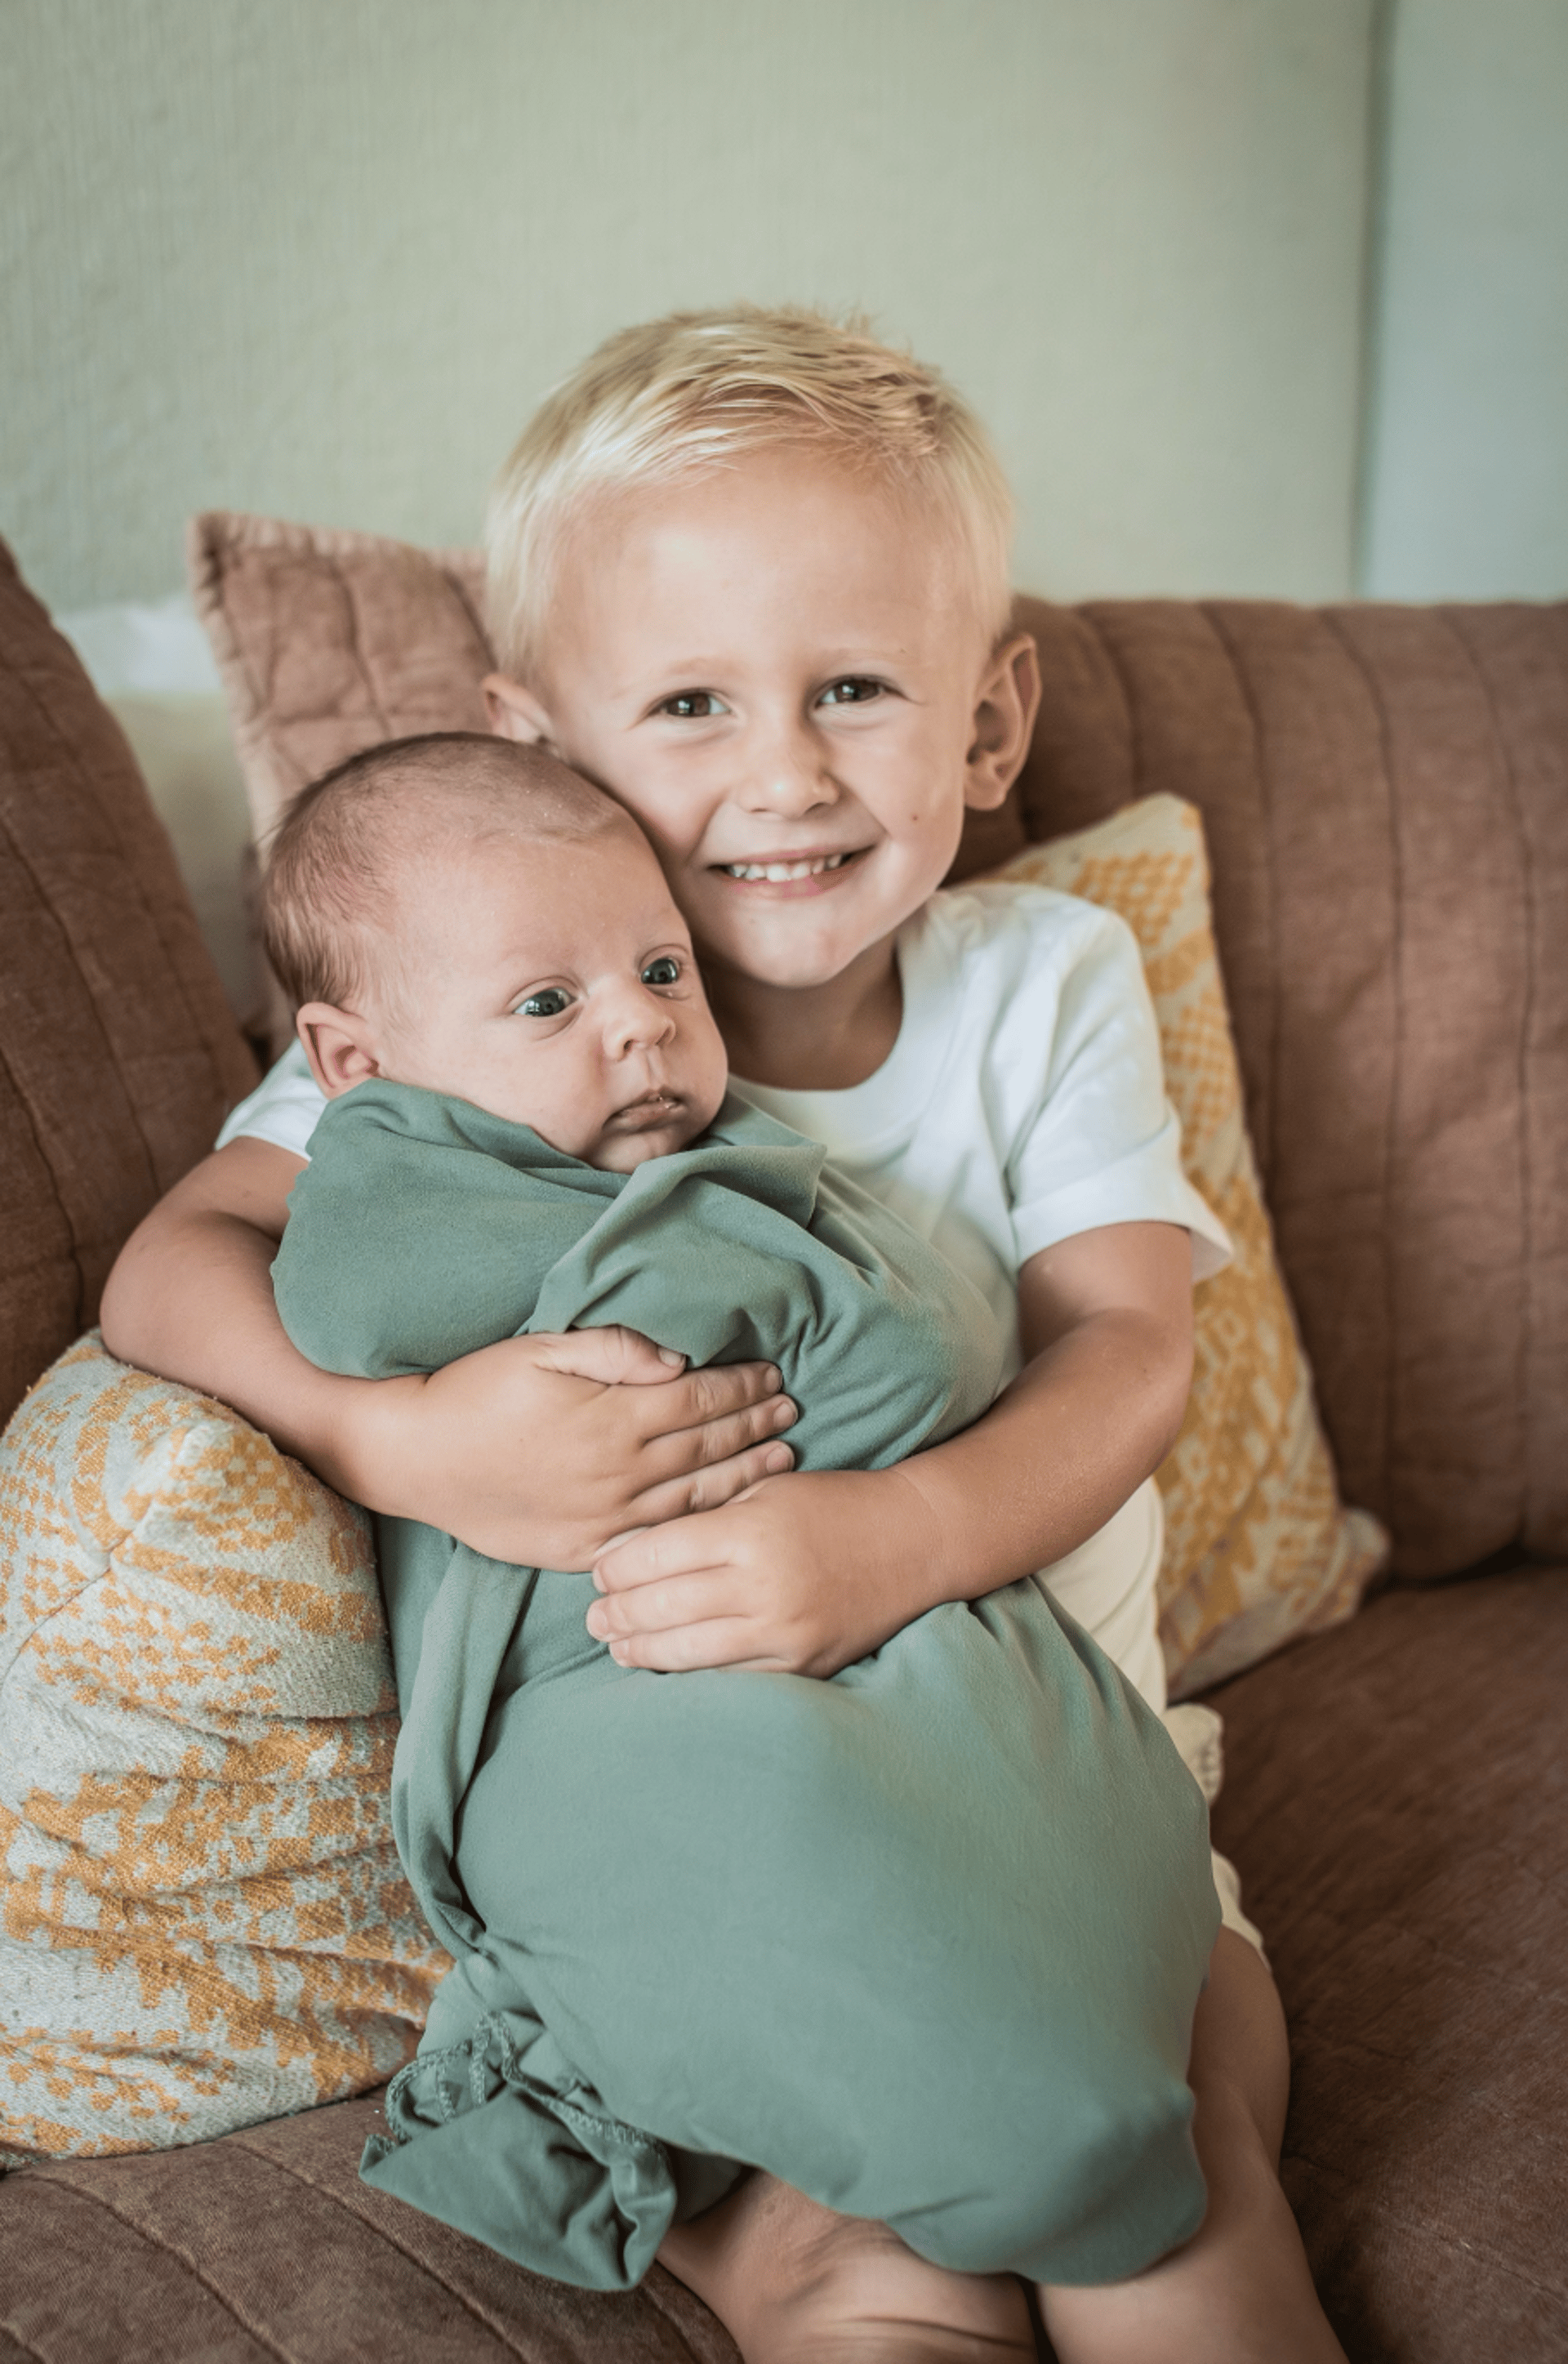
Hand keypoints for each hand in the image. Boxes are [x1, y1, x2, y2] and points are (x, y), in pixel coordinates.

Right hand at [365, 1329, 796, 1569]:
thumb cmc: (475, 1392)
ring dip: (744, 1474)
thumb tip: (679, 1359)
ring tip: (782, 1458)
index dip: (743, 1387)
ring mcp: (605, 1518)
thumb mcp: (541, 1349)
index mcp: (614, 1419)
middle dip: (756, 1426)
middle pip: (709, 1448)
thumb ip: (616, 1350)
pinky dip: (700, 1524)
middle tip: (792, 1411)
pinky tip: (725, 1515)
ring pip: (696, 1497)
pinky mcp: (585, 1549)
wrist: (416, 1458)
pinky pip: (658, 1539)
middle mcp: (619, 1474)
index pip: (701, 1400)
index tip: (772, 1375)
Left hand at [585, 1467, 946, 1676]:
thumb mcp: (765, 1490)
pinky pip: (729, 1678)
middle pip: (662, 1607)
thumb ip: (705, 1518)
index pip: (656, 1555)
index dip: (615, 1567)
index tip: (596, 1571)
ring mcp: (784, 1632)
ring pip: (687, 1652)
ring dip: (641, 1651)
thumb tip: (632, 1550)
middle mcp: (763, 1586)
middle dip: (617, 1614)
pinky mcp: (802, 1665)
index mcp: (750, 1532)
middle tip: (593, 1617)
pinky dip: (690, 1674)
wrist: (915, 1541)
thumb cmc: (833, 1505)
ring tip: (617, 1646)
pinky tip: (666, 1665)